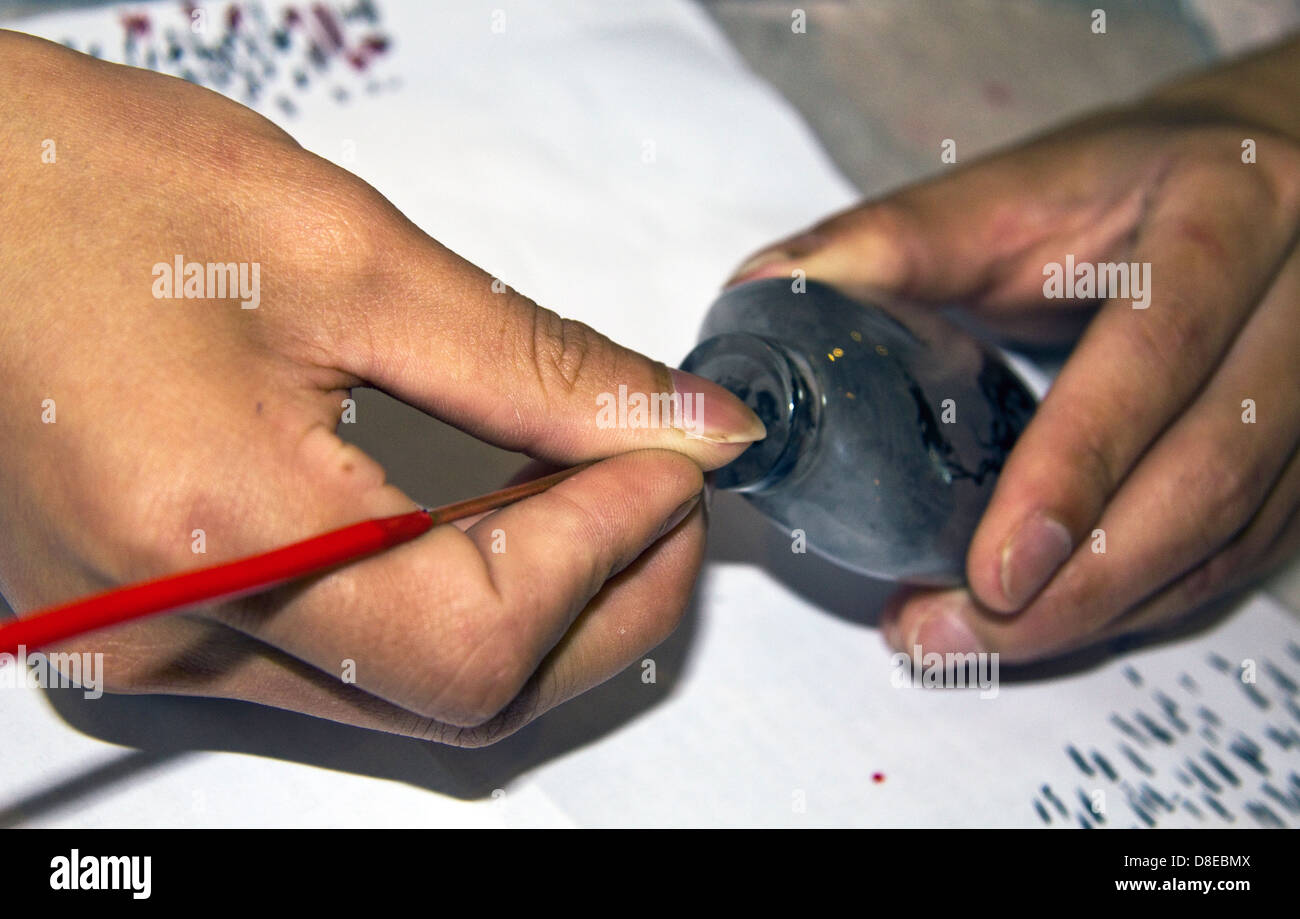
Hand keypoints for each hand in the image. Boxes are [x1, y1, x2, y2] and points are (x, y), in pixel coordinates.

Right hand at [0, 32, 763, 743]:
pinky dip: (448, 606)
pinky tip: (487, 522)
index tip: (673, 458)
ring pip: (413, 700)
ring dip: (538, 608)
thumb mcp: (342, 252)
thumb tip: (674, 421)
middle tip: (660, 491)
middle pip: (466, 698)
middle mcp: (170, 634)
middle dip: (607, 600)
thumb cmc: (70, 186)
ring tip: (591, 494)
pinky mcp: (148, 628)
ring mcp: (150, 648)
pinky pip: (343, 669)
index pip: (488, 628)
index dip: (617, 547)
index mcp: (214, 535)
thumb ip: (533, 362)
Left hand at [727, 37, 1299, 662]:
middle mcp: (1296, 307)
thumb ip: (888, 242)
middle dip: (1081, 581)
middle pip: (1209, 473)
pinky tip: (1047, 622)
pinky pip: (1231, 558)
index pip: (1158, 349)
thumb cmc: (1113, 189)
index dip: (1079, 465)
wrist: (1244, 185)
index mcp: (1224, 210)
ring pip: (1226, 538)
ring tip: (972, 639)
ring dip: (1100, 612)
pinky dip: (1135, 605)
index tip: (993, 568)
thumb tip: (765, 289)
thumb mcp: (1006, 192)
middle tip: (956, 626)